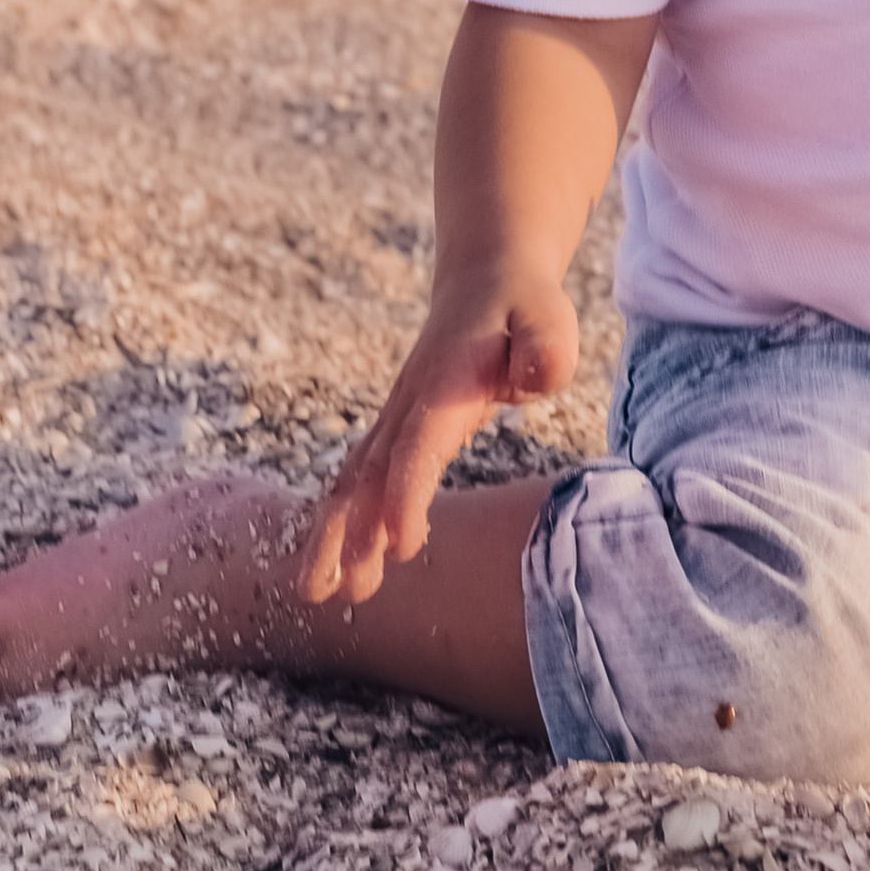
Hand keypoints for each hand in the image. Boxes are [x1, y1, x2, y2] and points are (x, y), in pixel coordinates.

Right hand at [301, 271, 579, 605]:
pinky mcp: (397, 431)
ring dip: (334, 534)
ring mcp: (396, 417)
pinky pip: (361, 479)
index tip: (400, 544)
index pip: (419, 447)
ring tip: (320, 593)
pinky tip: (339, 564)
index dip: (406, 493)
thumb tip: (536, 374)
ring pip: (354, 480)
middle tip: (327, 589)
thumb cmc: (524, 307)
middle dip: (345, 532)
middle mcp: (408, 405)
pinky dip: (344, 519)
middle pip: (368, 473)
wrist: (487, 277)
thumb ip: (544, 349)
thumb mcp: (549, 321)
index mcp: (445, 385)